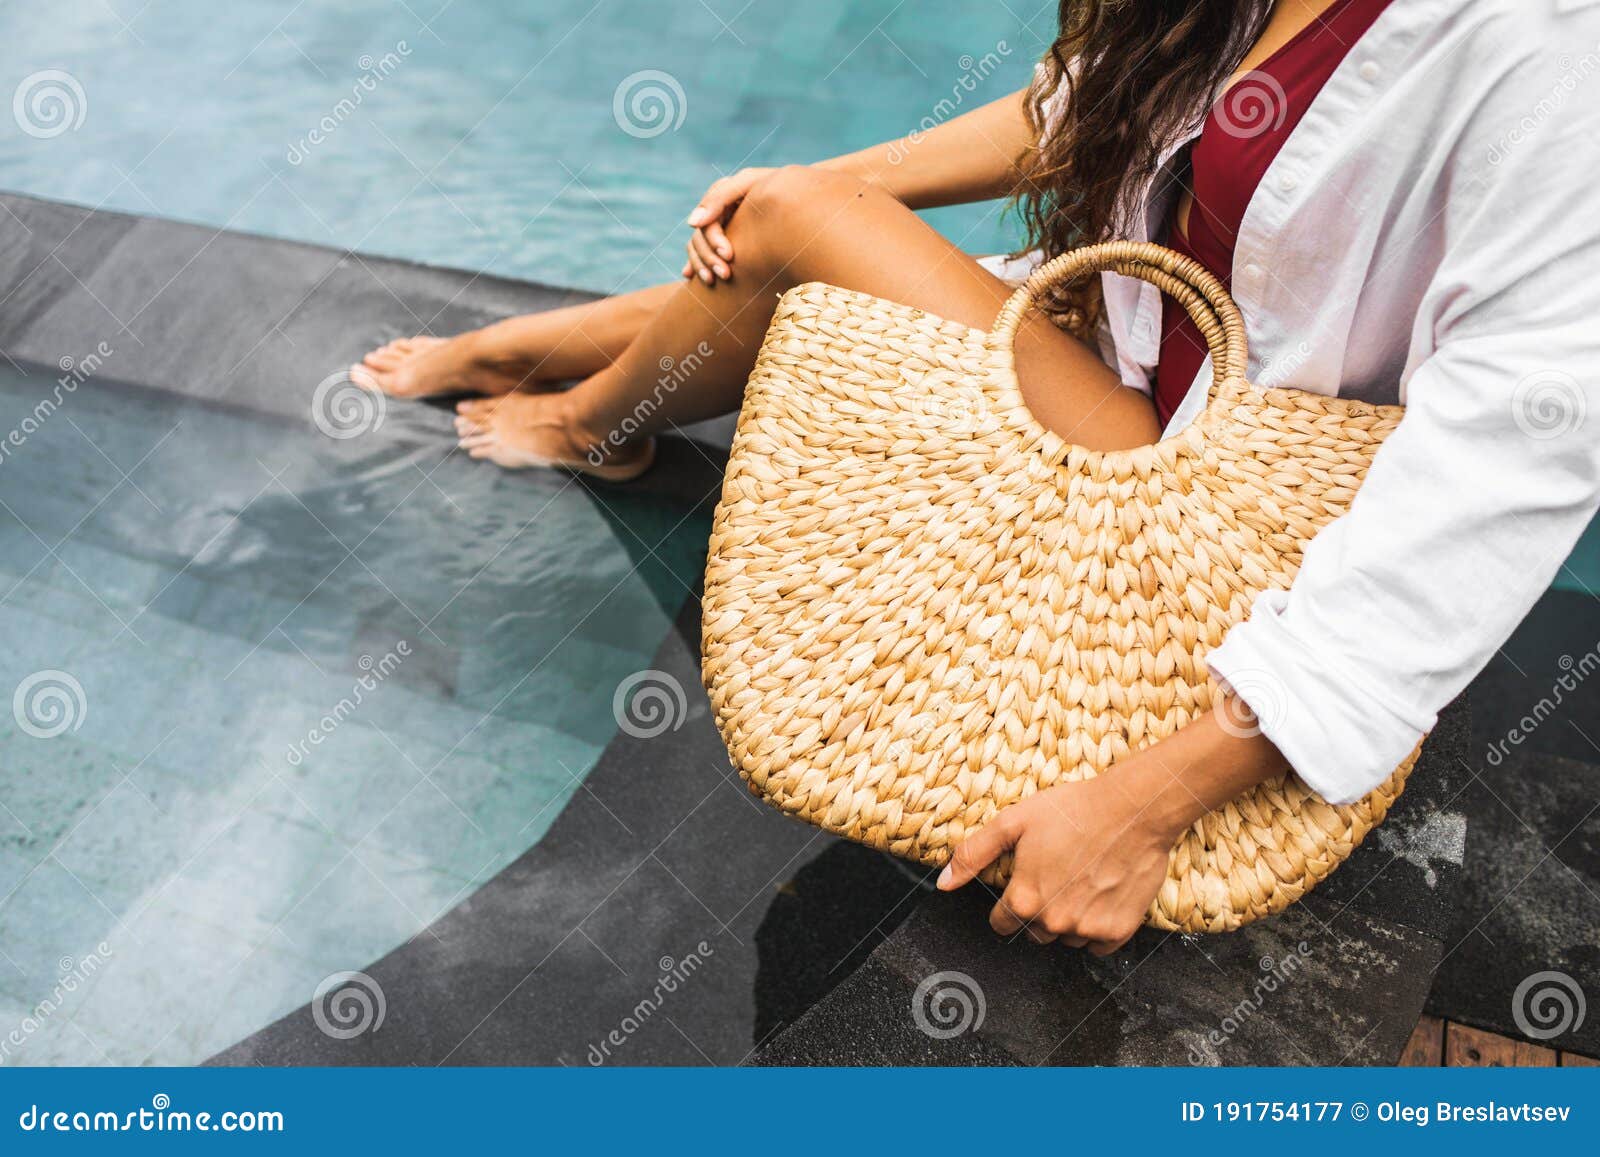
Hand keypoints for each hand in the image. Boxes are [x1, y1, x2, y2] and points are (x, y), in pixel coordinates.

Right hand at [682, 166, 774, 283]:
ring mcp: (721, 227)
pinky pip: (699, 255)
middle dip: (709, 256)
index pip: (707, 219)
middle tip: (726, 274)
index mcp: (726, 194)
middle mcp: (721, 211)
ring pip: (696, 247)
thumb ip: (722, 196)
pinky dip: (696, 266)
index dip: (714, 238)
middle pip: (700, 236)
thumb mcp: (754, 184)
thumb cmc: (785, 190)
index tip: (728, 255)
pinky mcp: (724, 243)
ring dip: (701, 264)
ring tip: (714, 281)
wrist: (808, 202)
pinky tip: (692, 277)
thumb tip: (691, 222)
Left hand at [937, 767, 1179, 954]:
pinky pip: (1097, 945)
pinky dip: (1097, 927)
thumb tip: (943, 883)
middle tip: (1055, 877)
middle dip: (1039, 911)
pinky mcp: (1118, 931)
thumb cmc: (1073, 810)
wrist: (1133, 809)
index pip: (1001, 923)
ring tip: (1080, 881)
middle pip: (1034, 932)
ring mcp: (1088, 929)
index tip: (1024, 885)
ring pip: (1066, 939)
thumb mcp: (1013, 822)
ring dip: (1068, 920)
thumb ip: (974, 854)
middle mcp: (1054, 922)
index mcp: (1025, 899)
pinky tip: (1100, 894)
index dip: (1009, 904)